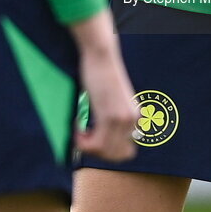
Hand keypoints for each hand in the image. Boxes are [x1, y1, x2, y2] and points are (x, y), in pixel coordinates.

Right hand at [71, 11, 137, 160]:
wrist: (102, 55)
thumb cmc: (102, 73)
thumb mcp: (111, 100)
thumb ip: (111, 120)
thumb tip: (99, 143)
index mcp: (135, 118)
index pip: (125, 152)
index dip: (106, 151)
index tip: (92, 139)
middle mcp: (132, 121)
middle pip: (115, 156)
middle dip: (96, 152)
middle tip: (83, 137)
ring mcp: (122, 120)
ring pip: (103, 152)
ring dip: (86, 146)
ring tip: (78, 130)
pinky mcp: (109, 117)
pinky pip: (93, 144)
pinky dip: (81, 141)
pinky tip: (76, 124)